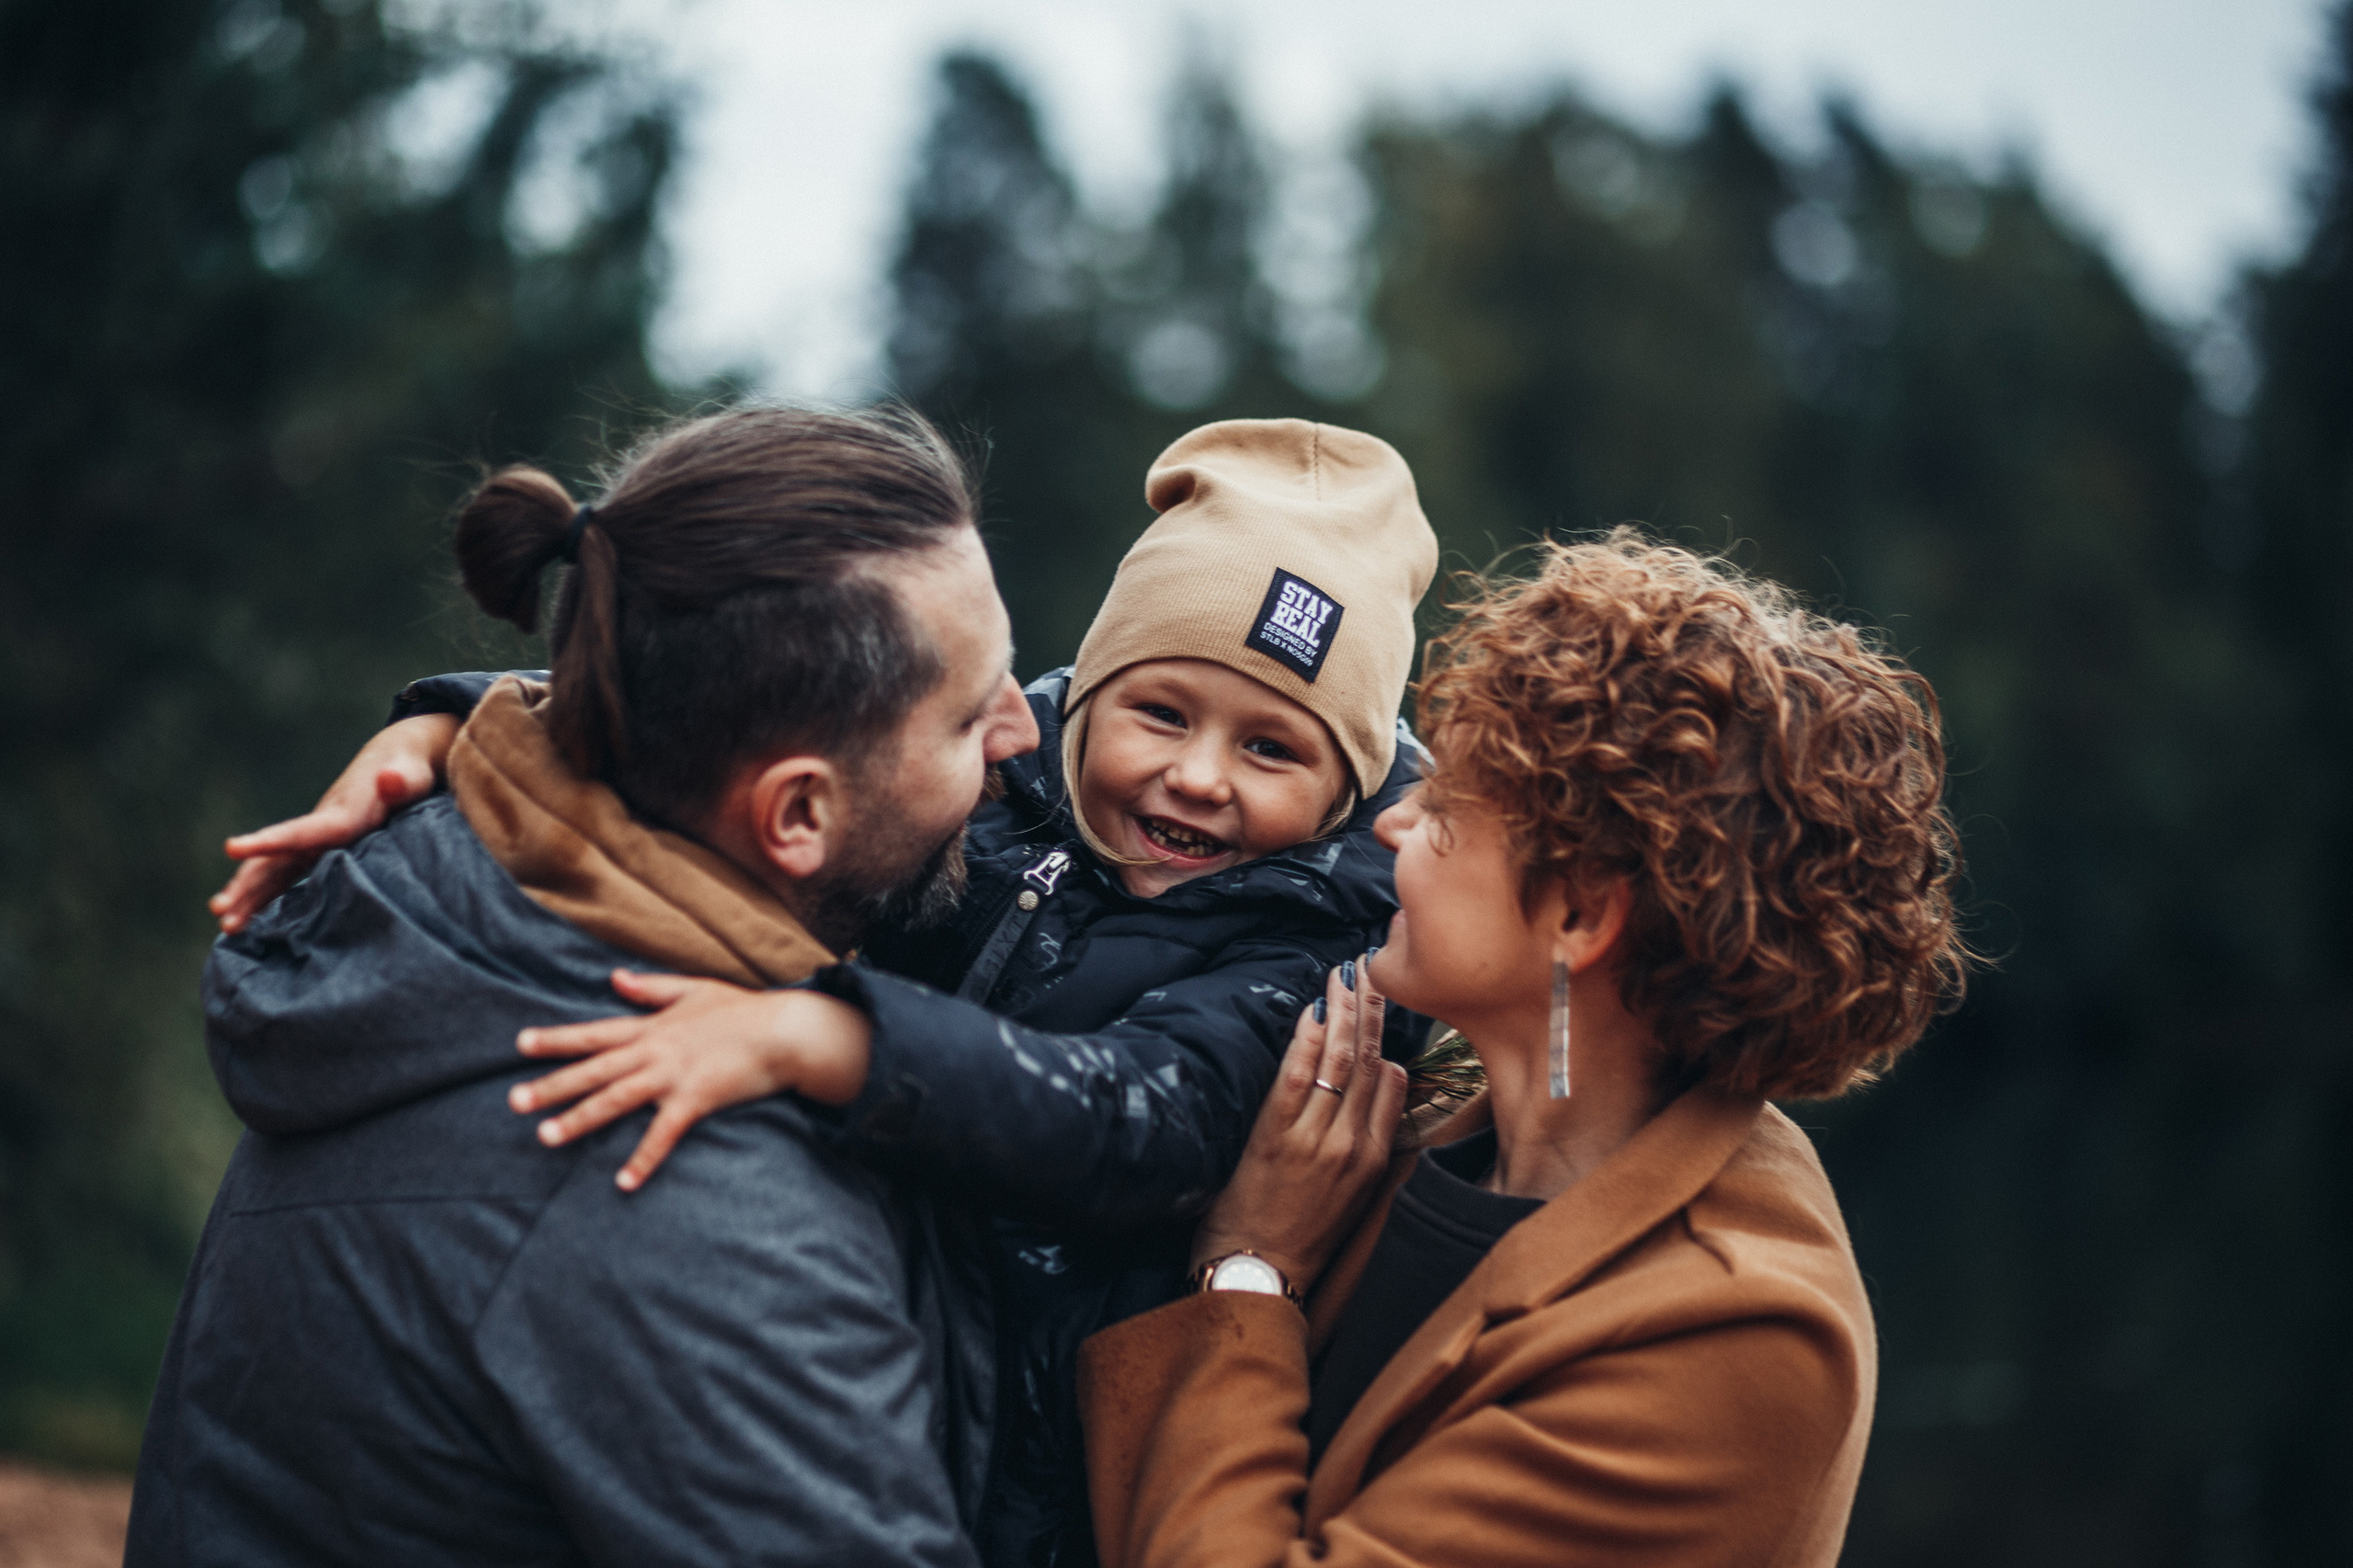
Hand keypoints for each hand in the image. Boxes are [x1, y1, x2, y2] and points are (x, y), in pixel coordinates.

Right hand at [209, 712, 458, 932]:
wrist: (399, 764)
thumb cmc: (409, 774)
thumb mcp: (411, 776)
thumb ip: (402, 781)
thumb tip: (390, 779)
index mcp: (339, 817)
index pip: (301, 832)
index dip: (269, 841)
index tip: (232, 847)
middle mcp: (318, 830)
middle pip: (275, 859)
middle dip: (245, 884)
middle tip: (218, 911)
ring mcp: (317, 842)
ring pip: (275, 871)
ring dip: (250, 897)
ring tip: (226, 927)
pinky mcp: (323, 852)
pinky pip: (290, 878)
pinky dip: (270, 898)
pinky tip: (255, 922)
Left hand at [509, 970, 874, 1190]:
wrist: (784, 1031)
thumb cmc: (743, 1010)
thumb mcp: (695, 990)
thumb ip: (652, 988)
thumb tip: (614, 978)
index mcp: (652, 1026)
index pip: (595, 1033)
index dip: (557, 1039)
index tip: (520, 1043)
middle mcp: (655, 1051)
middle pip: (594, 1069)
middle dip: (553, 1085)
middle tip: (514, 1101)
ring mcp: (673, 1076)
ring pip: (616, 1099)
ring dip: (580, 1118)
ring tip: (546, 1136)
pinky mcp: (696, 1100)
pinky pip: (663, 1134)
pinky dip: (643, 1159)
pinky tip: (623, 1181)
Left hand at [1190, 955, 1408, 1292]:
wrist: (1260, 1276)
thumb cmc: (1299, 1238)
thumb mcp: (1349, 1197)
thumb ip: (1362, 1147)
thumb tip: (1371, 1096)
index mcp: (1374, 1160)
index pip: (1393, 1083)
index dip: (1386, 1036)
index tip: (1380, 1001)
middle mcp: (1352, 1146)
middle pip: (1369, 1063)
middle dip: (1369, 1010)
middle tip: (1366, 969)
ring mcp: (1316, 1141)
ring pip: (1340, 1064)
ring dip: (1342, 1014)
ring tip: (1342, 977)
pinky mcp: (1277, 1140)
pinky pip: (1298, 1079)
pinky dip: (1306, 1043)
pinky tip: (1311, 1014)